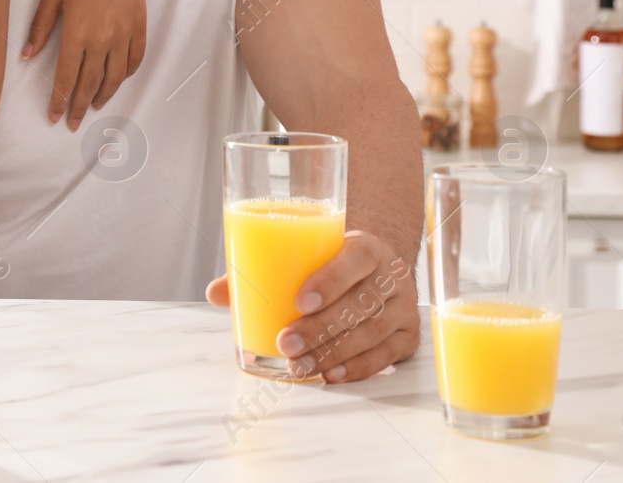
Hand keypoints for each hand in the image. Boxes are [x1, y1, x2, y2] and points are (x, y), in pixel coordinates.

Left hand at [23, 0, 146, 128]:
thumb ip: (40, 27)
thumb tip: (26, 55)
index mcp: (77, 31)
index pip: (66, 77)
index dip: (59, 101)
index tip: (54, 118)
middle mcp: (103, 37)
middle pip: (91, 83)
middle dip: (80, 106)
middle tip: (72, 123)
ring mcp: (125, 32)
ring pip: (115, 76)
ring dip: (104, 95)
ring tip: (94, 106)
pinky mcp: (140, 25)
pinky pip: (135, 59)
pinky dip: (125, 75)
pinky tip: (116, 81)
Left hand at [205, 230, 419, 382]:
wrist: (378, 267)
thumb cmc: (331, 261)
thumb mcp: (304, 254)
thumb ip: (262, 270)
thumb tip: (215, 293)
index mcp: (367, 247)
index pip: (356, 259)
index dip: (330, 280)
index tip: (299, 301)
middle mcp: (392, 276)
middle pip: (361, 304)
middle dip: (321, 328)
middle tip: (287, 342)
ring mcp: (403, 308)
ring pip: (372, 333)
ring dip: (333, 353)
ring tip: (299, 365)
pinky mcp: (407, 335)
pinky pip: (384, 357)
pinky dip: (356, 369)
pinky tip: (329, 374)